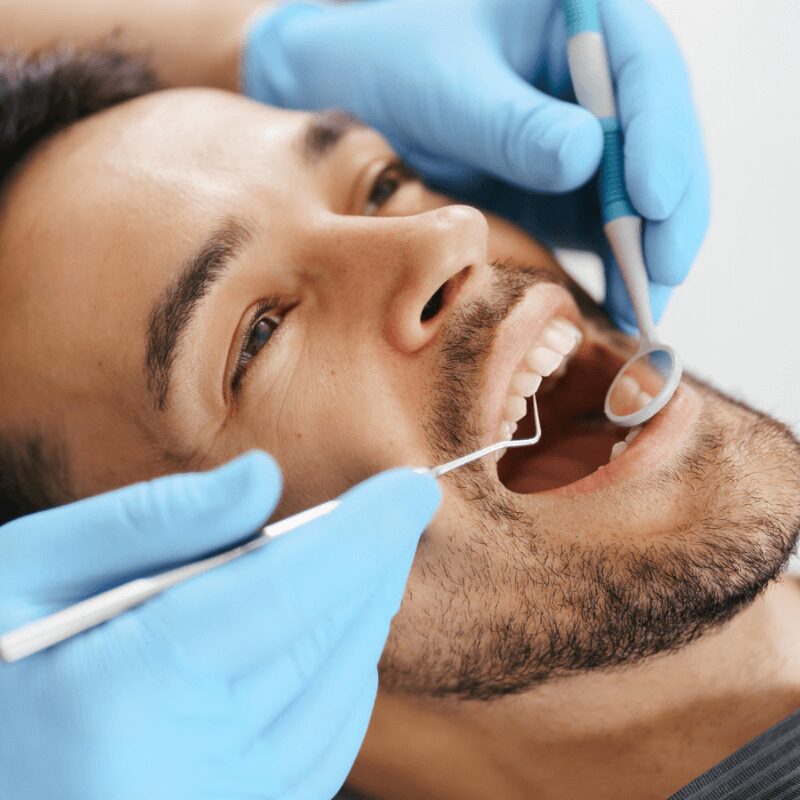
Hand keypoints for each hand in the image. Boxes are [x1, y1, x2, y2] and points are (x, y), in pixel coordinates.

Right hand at [0, 452, 439, 799]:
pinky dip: (347, 671)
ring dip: (368, 610)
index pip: (290, 590)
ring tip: (369, 556)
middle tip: (398, 508)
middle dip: (376, 562)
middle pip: (328, 637)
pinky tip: (339, 628)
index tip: (413, 488)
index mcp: (130, 690)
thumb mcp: (31, 570)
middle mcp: (190, 767)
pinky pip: (329, 740)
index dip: (366, 531)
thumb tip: (264, 479)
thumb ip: (154, 520)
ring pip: (343, 689)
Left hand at [242, 0, 708, 329]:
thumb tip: (588, 157)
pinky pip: (607, 229)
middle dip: (670, 206)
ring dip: (649, 250)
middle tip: (663, 269)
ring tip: (644, 306)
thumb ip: (511, 123)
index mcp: (579, 19)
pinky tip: (619, 305)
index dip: (660, 134)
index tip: (650, 196)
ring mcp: (588, 138)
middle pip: (660, 138)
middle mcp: (596, 80)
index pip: (644, 68)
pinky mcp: (571, 188)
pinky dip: (617, 267)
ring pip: (643, 192)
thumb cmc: (396, 66)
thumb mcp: (446, 89)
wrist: (356, 97)